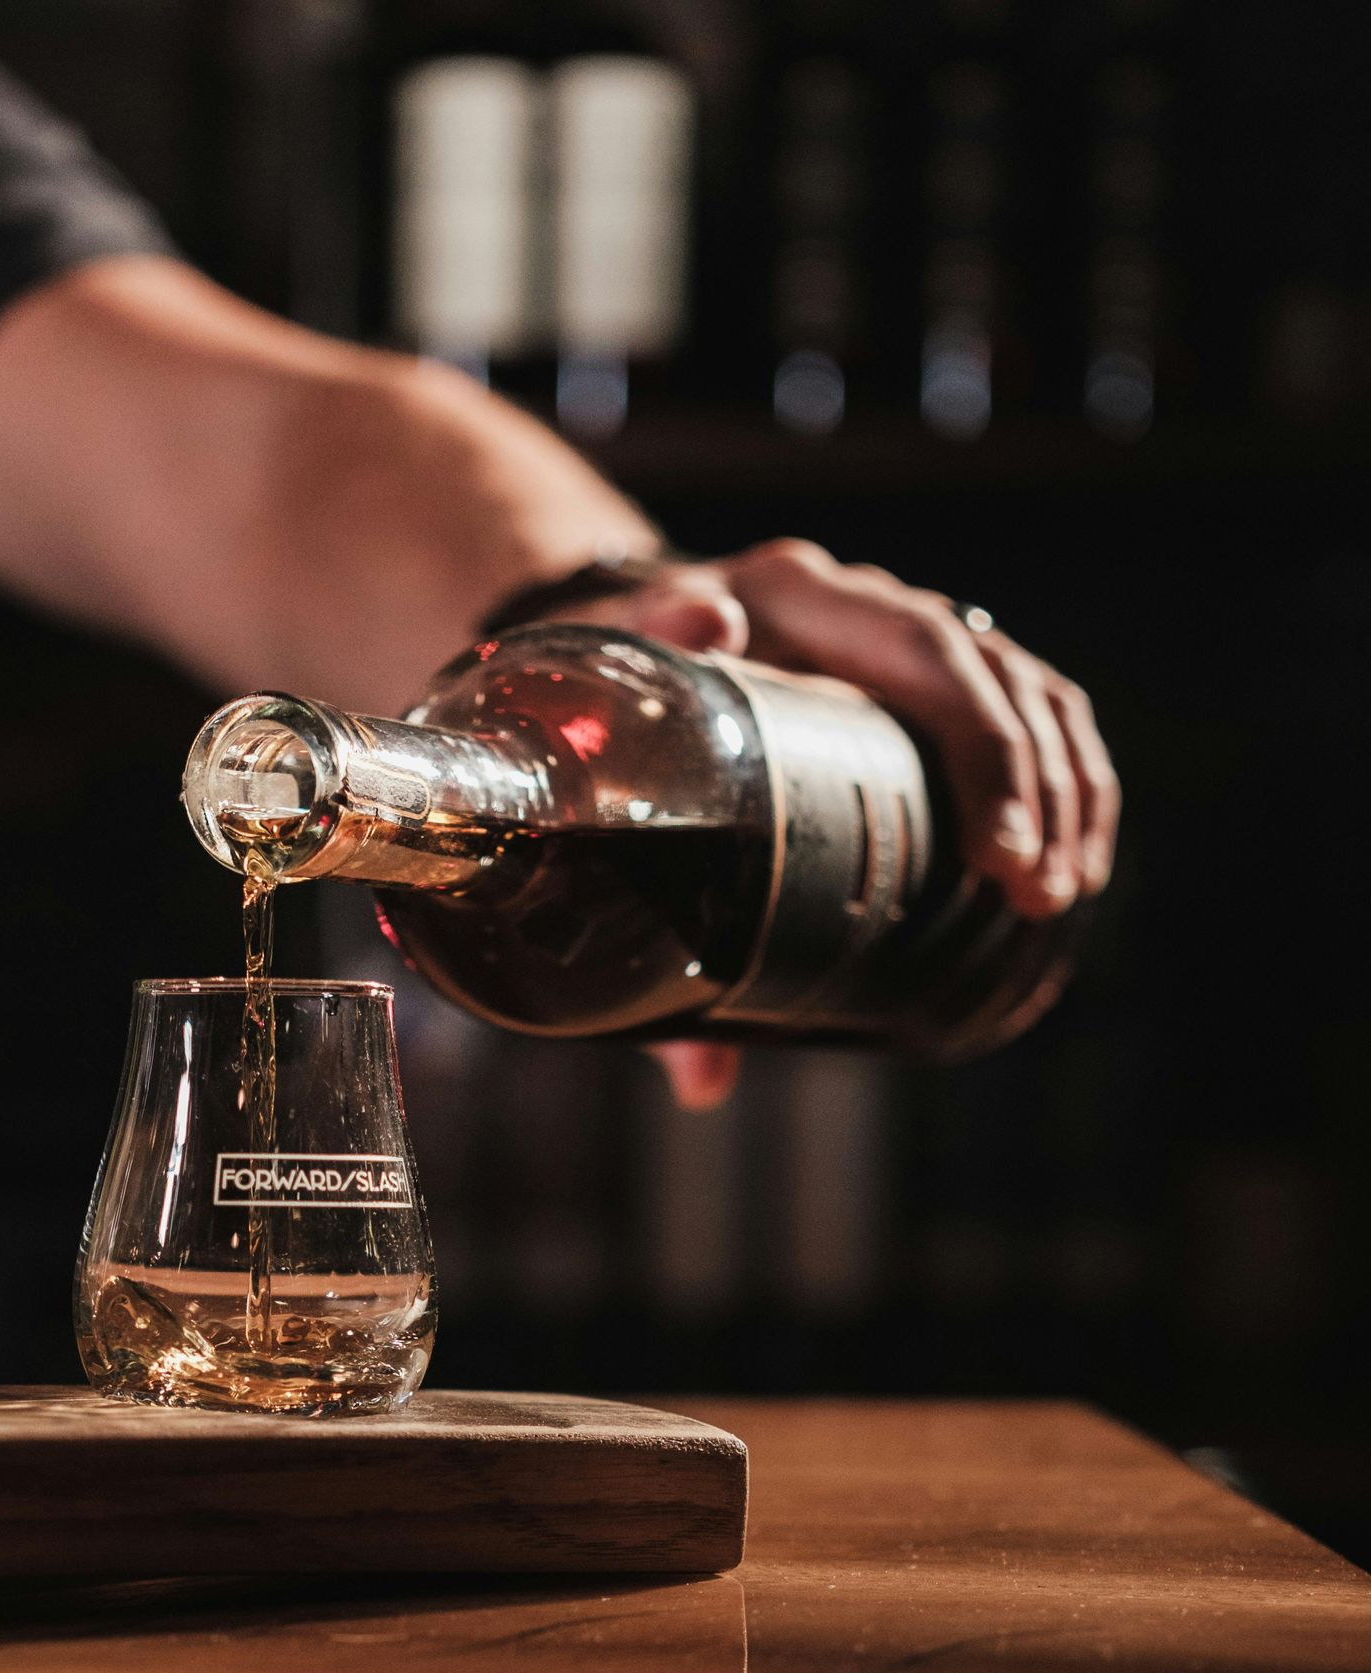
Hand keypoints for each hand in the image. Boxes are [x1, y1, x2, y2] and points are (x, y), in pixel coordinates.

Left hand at [584, 542, 1119, 914]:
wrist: (596, 649)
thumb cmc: (597, 720)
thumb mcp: (603, 774)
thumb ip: (649, 920)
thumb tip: (698, 1078)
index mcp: (785, 594)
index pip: (920, 647)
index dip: (978, 745)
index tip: (994, 849)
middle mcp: (853, 600)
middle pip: (986, 669)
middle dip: (1029, 786)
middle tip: (1031, 895)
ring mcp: (892, 630)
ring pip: (1025, 684)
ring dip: (1064, 786)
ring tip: (1057, 893)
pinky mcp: (918, 675)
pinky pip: (1027, 705)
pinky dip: (1065, 776)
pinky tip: (1076, 858)